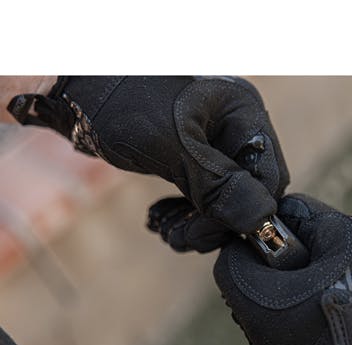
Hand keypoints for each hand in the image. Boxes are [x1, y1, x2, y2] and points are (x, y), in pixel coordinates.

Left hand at [8, 76, 288, 234]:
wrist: (73, 91)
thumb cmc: (121, 103)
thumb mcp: (173, 146)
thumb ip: (219, 185)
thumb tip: (260, 220)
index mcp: (242, 114)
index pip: (269, 178)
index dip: (247, 213)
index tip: (210, 232)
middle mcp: (234, 129)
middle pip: (248, 194)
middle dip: (216, 223)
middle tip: (182, 237)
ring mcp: (213, 145)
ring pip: (225, 201)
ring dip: (198, 224)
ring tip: (165, 228)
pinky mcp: (193, 159)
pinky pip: (203, 198)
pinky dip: (186, 215)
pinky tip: (161, 218)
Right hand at [213, 194, 351, 344]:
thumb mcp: (256, 300)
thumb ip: (234, 263)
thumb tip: (236, 249)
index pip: (295, 212)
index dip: (266, 236)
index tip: (257, 265)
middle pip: (317, 239)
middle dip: (289, 264)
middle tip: (278, 298)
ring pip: (336, 262)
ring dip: (311, 282)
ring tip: (302, 317)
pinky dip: (334, 296)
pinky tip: (325, 325)